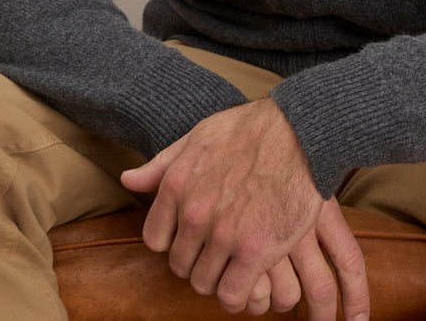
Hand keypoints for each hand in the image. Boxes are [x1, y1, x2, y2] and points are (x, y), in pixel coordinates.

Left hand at [120, 98, 368, 319]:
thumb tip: (128, 179)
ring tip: (236, 263)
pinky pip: (232, 295)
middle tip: (220, 250)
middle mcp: (195, 213)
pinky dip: (238, 294)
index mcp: (176, 186)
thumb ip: (162, 164)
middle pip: (181, 266)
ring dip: (219, 277)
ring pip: (205, 283)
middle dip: (198, 261)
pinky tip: (251, 278)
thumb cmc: (249, 131)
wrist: (298, 132)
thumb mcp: (198, 136)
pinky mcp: (255, 251)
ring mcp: (224, 234)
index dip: (174, 241)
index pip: (156, 240)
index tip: (193, 236)